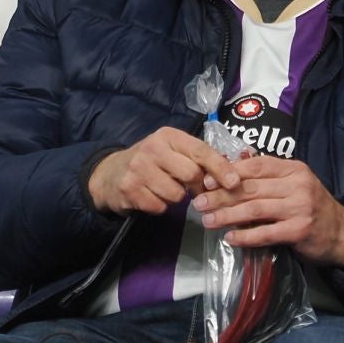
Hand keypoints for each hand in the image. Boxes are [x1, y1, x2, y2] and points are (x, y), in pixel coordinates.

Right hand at [88, 127, 239, 214]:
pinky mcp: (130, 189)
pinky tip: (151, 196)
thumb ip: (197, 158)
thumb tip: (230, 174)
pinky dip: (160, 206)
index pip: (201, 151)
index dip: (220, 167)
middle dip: (197, 186)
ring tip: (165, 189)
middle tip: (193, 189)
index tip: (233, 182)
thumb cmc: (151, 162)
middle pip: (191, 174)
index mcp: (168, 136)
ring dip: (177, 198)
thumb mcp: (172, 151)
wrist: (110, 173)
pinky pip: (160, 207)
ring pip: (176, 194)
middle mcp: (153, 148)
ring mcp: (139, 169)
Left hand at [191, 155, 343, 267]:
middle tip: (199, 203)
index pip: (256, 165)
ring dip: (227, 215)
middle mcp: (298, 185)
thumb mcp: (294, 184)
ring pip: (254, 209)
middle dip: (221, 196)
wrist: (341, 233)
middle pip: (251, 188)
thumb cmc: (312, 207)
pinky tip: (230, 238)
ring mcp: (300, 207)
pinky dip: (245, 236)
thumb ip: (269, 175)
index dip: (229, 172)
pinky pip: (265, 233)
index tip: (207, 181)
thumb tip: (234, 162)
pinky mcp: (299, 230)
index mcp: (294, 169)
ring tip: (208, 221)